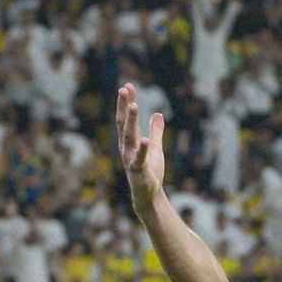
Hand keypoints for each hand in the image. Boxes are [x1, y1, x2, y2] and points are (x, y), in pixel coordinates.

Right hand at [115, 84, 165, 214]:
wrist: (149, 195)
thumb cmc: (150, 172)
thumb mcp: (155, 148)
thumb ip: (155, 131)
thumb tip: (158, 114)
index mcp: (130, 141)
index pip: (127, 118)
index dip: (127, 102)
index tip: (128, 86)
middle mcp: (126, 147)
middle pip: (124, 123)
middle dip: (124, 106)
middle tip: (124, 89)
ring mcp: (130, 158)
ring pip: (129, 136)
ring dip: (131, 121)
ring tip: (135, 106)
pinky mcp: (138, 170)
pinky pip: (139, 158)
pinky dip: (142, 149)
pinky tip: (144, 139)